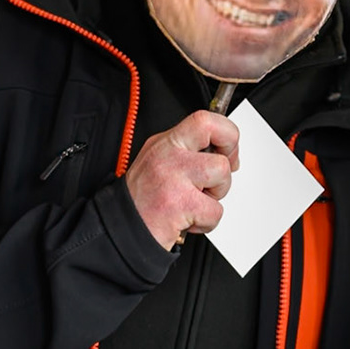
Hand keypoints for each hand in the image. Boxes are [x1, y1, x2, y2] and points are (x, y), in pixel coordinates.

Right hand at [124, 109, 240, 248]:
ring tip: (195, 202)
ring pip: (221, 174)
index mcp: (166, 142)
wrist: (122, 229)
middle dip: (228, 163)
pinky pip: (215, 211)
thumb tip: (222, 152)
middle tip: (216, 178)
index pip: (205, 120)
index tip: (227, 150)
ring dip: (215, 196)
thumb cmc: (142, 200)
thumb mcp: (160, 162)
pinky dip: (207, 221)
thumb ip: (189, 152)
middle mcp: (168, 155)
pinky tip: (188, 220)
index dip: (226, 133)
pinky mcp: (180, 204)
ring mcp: (174, 178)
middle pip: (220, 142)